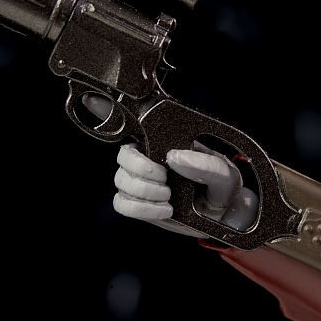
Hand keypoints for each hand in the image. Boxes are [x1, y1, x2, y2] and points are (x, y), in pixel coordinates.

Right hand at [84, 95, 258, 236]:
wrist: (223, 218)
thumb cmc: (221, 188)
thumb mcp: (224, 172)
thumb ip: (206, 165)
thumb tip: (177, 157)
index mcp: (165, 141)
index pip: (134, 124)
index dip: (106, 110)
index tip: (96, 103)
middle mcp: (149, 159)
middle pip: (123, 156)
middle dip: (141, 168)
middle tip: (164, 177)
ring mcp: (142, 183)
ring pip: (121, 181)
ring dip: (145, 191)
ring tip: (169, 196)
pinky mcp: (139, 205)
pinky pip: (122, 204)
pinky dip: (141, 208)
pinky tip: (163, 209)